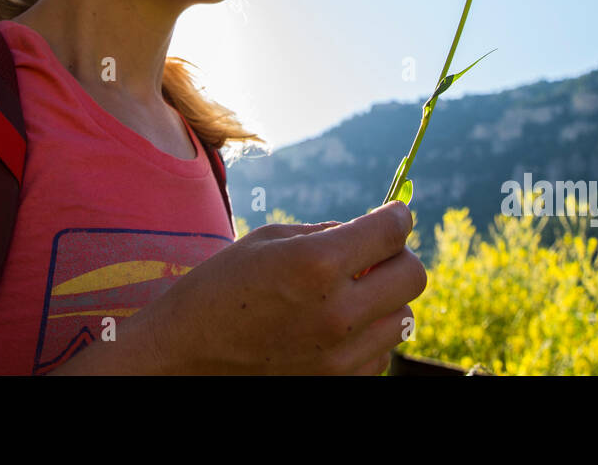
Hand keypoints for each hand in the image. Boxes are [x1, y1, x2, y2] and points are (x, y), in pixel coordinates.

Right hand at [134, 201, 425, 374]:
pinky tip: (337, 327)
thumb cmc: (218, 289)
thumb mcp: (267, 241)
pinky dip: (370, 337)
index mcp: (316, 265)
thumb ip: (325, 234)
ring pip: (403, 318)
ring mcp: (340, 356)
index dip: (398, 215)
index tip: (394, 213)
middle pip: (413, 276)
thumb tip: (369, 231)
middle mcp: (337, 313)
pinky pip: (381, 355)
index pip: (391, 232)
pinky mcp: (337, 384)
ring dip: (385, 299)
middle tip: (374, 253)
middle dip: (398, 256)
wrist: (184, 357)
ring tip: (348, 295)